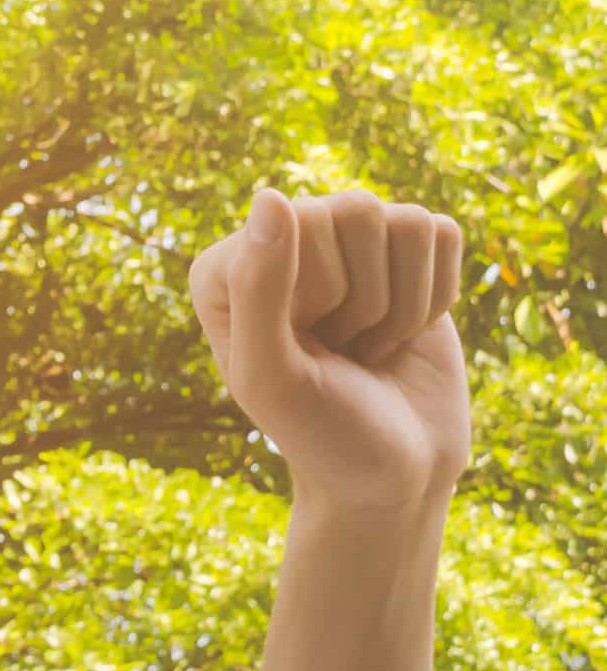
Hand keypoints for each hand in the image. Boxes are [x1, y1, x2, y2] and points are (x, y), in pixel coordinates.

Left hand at [191, 186, 469, 514]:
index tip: (309, 347)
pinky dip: (438, 293)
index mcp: (227, 265)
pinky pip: (444, 233)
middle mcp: (281, 242)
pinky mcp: (404, 258)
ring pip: (408, 221)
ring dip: (403, 301)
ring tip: (370, 343)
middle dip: (366, 298)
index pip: (301, 218)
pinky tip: (406, 332)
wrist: (395, 474)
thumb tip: (270, 195)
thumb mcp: (274, 376)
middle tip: (344, 350)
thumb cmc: (322, 434)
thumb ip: (257, 288)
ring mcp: (344, 246)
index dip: (323, 292)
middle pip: (357, 209)